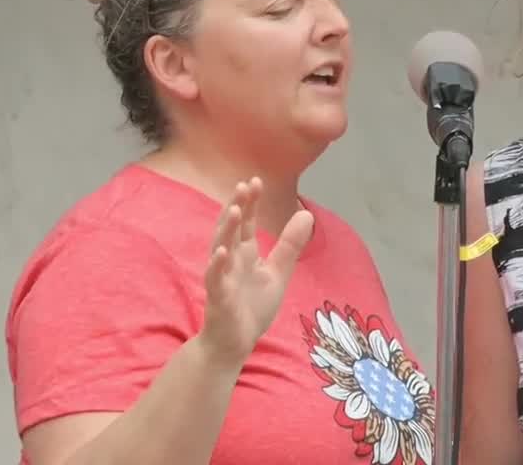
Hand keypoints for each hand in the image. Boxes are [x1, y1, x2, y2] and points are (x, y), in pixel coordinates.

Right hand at [196, 178, 314, 364]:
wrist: (235, 343)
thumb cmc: (252, 307)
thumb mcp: (278, 272)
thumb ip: (290, 245)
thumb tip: (307, 213)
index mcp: (245, 253)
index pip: (247, 223)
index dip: (250, 203)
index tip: (256, 180)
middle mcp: (231, 260)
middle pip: (232, 229)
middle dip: (238, 207)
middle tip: (245, 186)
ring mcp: (222, 277)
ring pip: (221, 248)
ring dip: (228, 229)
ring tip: (236, 210)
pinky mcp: (218, 297)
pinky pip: (215, 279)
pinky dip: (217, 265)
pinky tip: (222, 252)